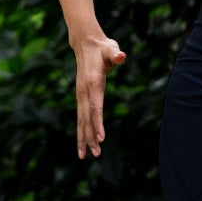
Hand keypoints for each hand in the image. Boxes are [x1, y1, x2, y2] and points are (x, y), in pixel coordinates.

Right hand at [72, 33, 126, 158]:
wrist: (86, 44)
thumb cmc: (103, 48)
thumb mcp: (110, 48)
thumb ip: (115, 54)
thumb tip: (121, 56)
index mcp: (92, 83)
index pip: (96, 106)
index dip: (98, 122)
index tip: (101, 137)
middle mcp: (84, 92)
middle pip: (87, 118)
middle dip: (90, 137)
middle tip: (96, 153)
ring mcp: (80, 96)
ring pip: (81, 121)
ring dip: (84, 138)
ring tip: (86, 156)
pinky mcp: (81, 98)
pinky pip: (81, 117)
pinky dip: (82, 131)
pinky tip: (83, 145)